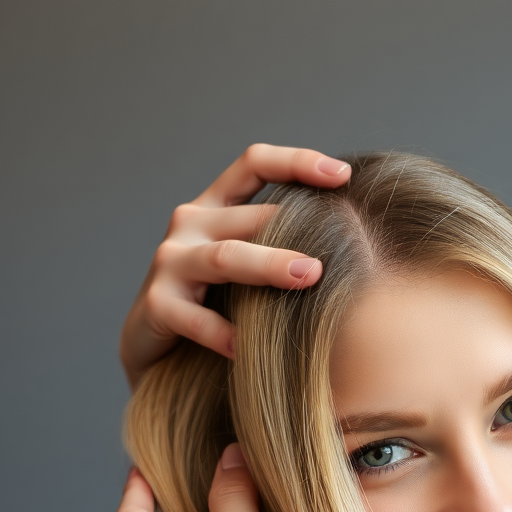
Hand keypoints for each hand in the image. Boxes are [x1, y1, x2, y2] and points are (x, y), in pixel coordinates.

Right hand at [119, 144, 351, 388]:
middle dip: (296, 229)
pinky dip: (225, 334)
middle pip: (249, 217)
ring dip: (269, 265)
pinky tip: (249, 349)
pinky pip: (196, 319)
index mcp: (215, 207)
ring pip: (225, 257)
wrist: (156, 350)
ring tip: (309, 277)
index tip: (343, 176)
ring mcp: (170, 262)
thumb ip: (280, 247)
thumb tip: (355, 243)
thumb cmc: (216, 304)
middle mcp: (190, 224)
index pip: (254, 165)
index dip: (296, 162)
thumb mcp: (247, 268)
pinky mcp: (157, 304)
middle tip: (341, 248)